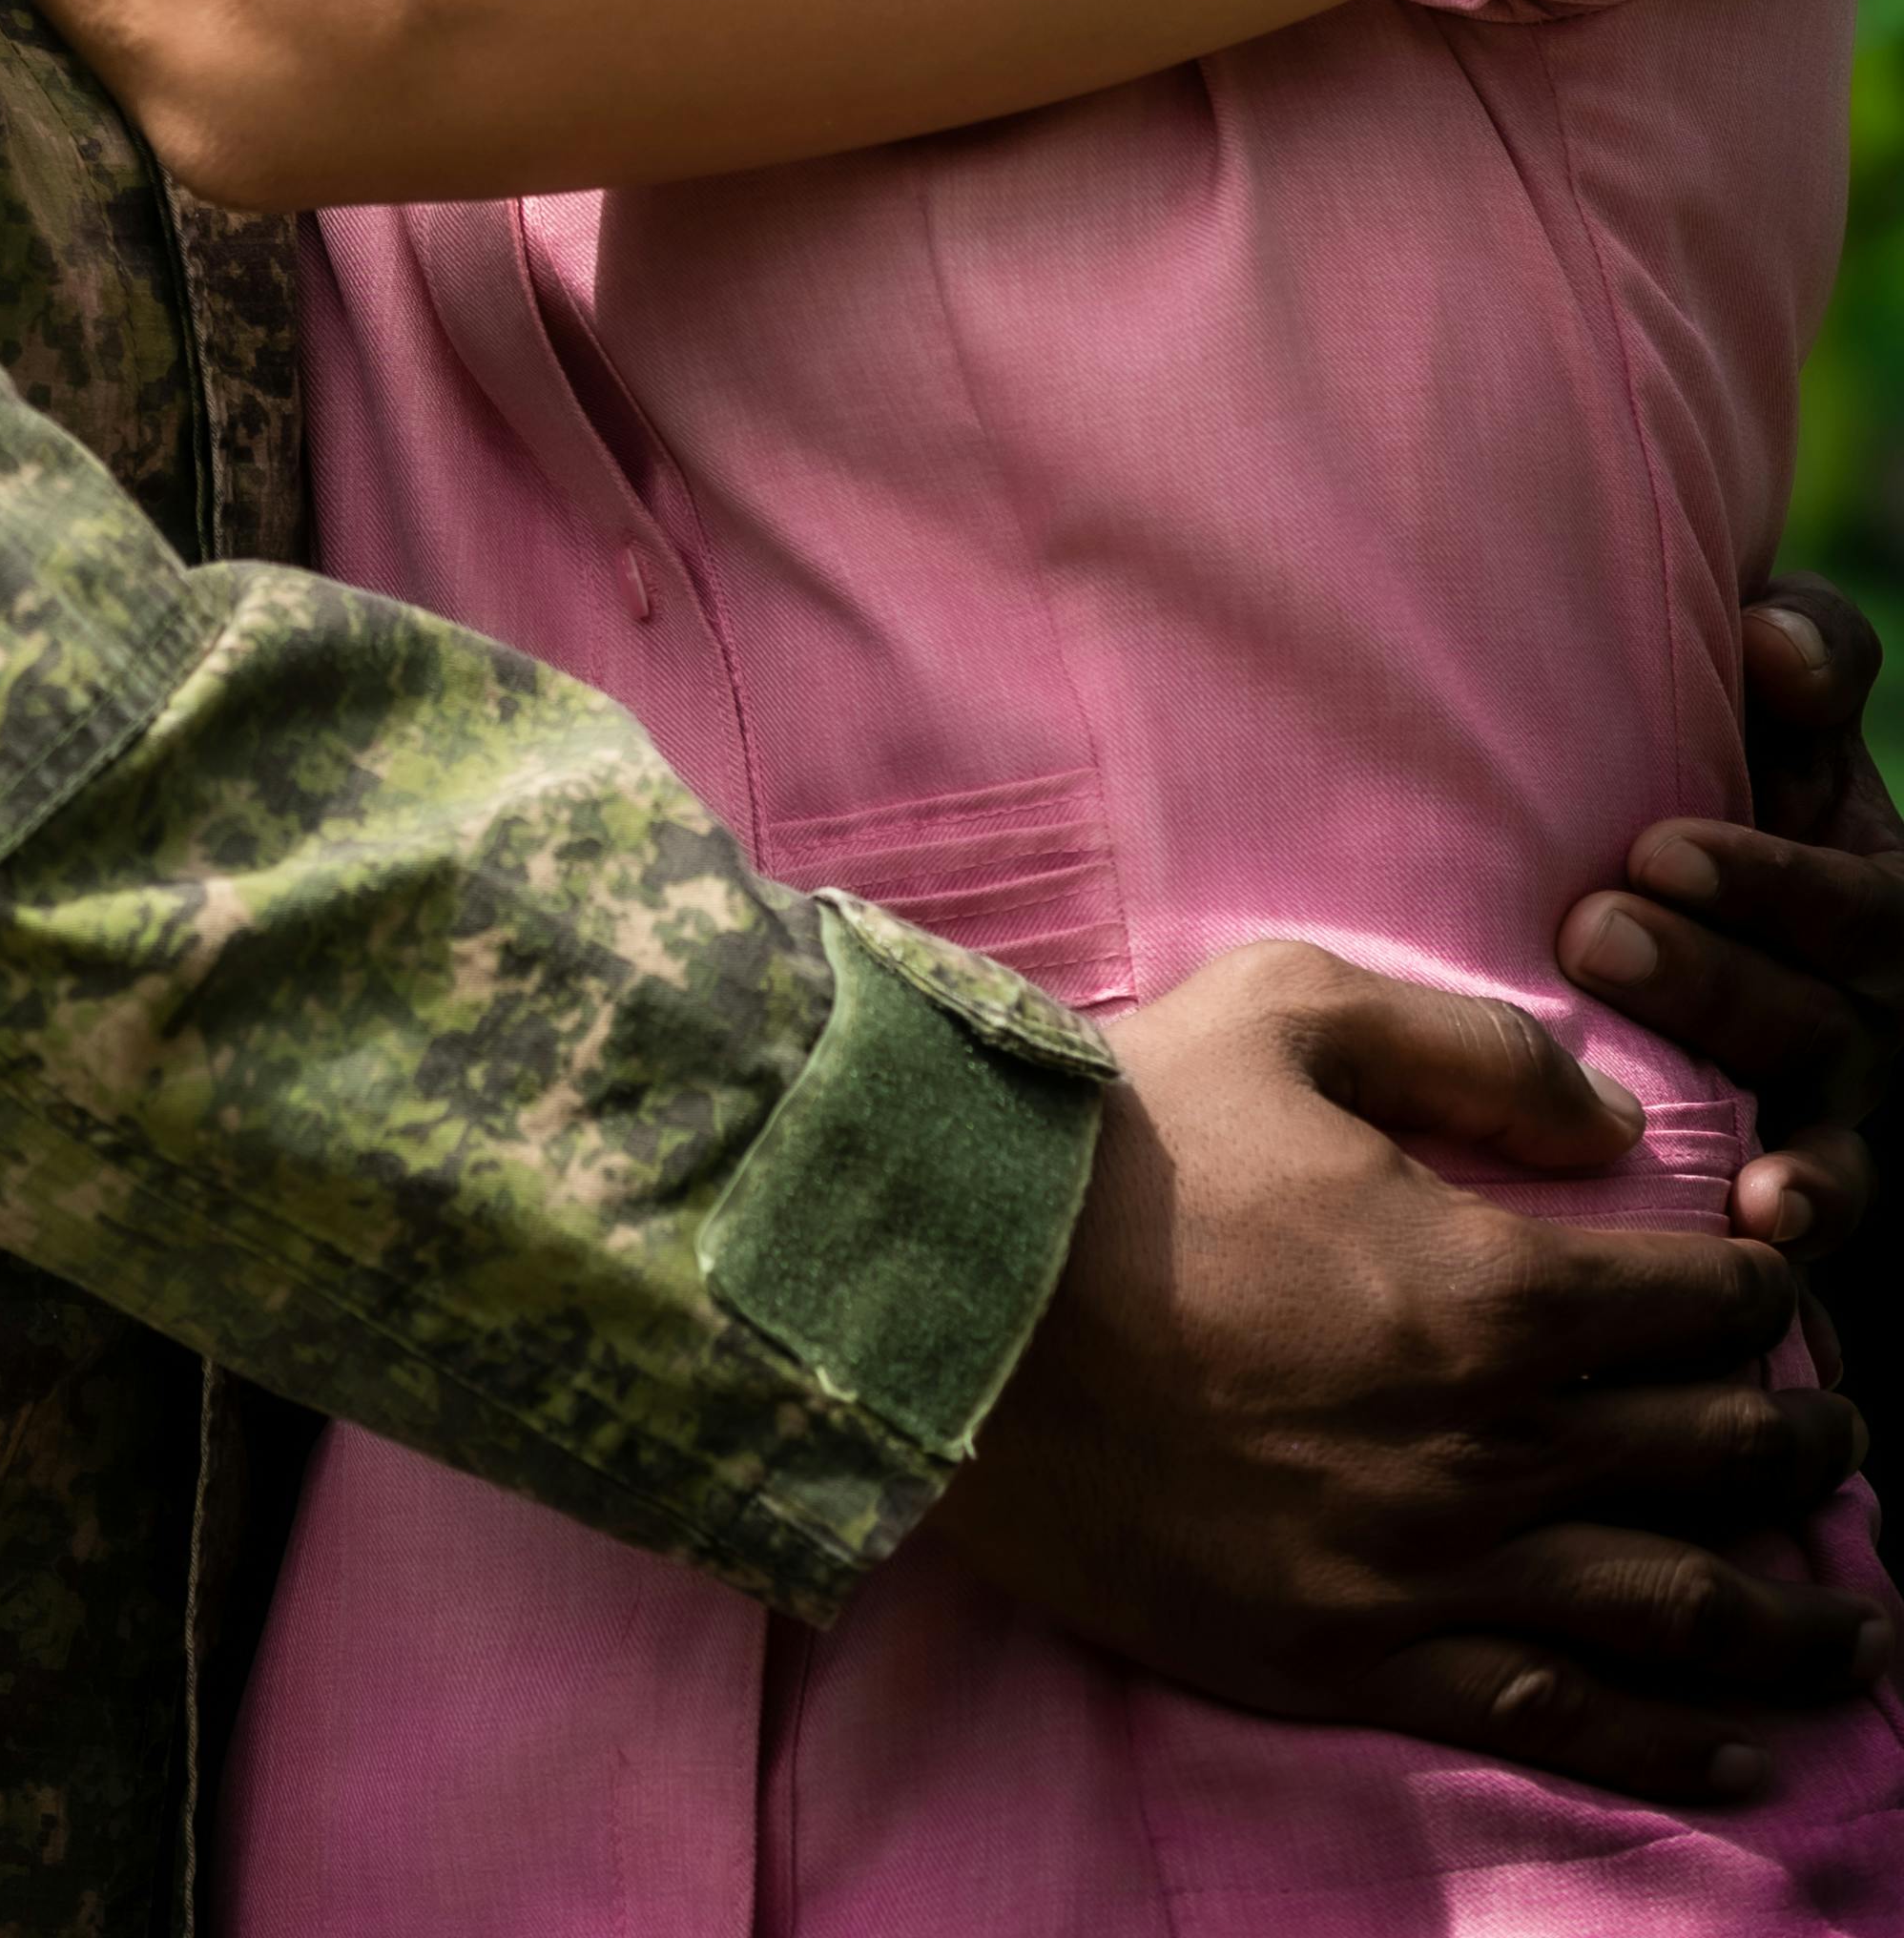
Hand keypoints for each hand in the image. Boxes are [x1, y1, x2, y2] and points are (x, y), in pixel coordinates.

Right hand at [930, 938, 1883, 1802]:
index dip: (1764, 1294)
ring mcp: (1421, 1570)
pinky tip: (1746, 1742)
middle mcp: (1485, 1447)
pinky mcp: (1349, 1659)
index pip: (1697, 1304)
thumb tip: (1603, 1115)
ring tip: (1852, 1620)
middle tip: (1840, 1434)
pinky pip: (1551, 1719)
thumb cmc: (1111, 1138)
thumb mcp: (1286, 1009)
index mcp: (1488, 1287)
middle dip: (1800, 1442)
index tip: (1778, 1293)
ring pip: (1668, 1608)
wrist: (941, 1294)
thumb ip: (1468, 1044)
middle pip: (1711, 1460)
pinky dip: (1671, 1736)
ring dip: (1788, 1614)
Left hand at [1561, 580, 1903, 1261]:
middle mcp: (1871, 1017)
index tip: (1655, 847)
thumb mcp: (1778, 710)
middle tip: (1596, 932)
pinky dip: (1801, 1254)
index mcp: (1874, 900)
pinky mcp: (1795, 1200)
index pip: (1852, 898)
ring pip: (1832, 1142)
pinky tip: (1754, 1253)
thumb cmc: (1725, 780)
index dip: (1769, 880)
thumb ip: (1804, 656)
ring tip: (1716, 1168)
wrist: (1668, 902)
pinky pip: (1819, 1242)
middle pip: (1824, 1020)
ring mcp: (1841, 1116)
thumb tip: (1779, 645)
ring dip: (1783, 1154)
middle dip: (1717, 984)